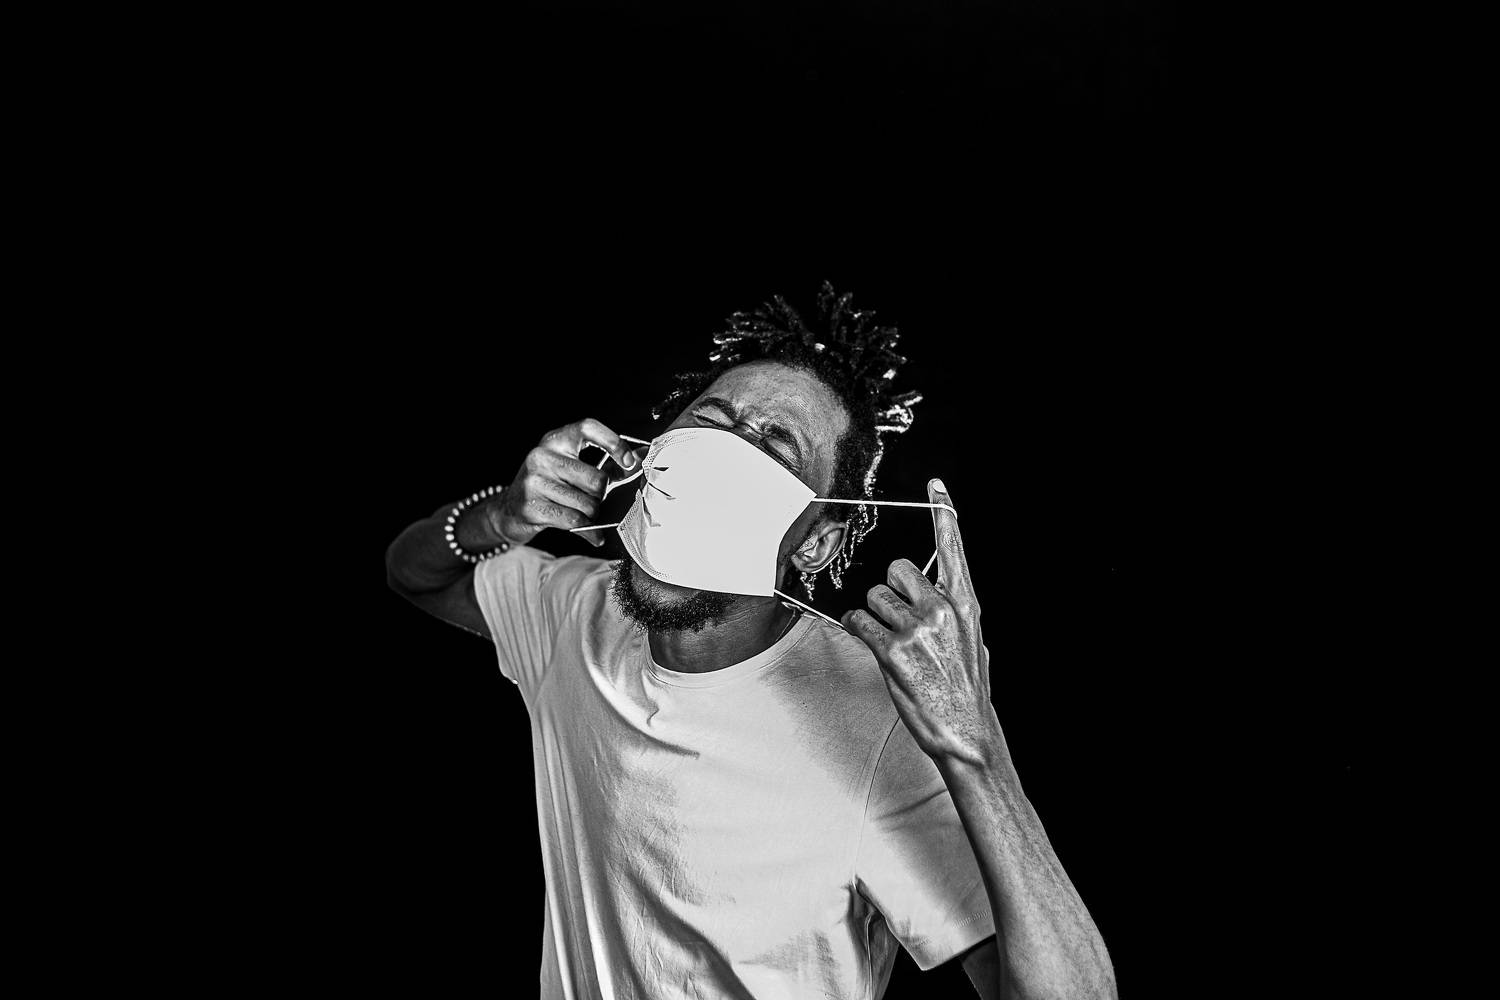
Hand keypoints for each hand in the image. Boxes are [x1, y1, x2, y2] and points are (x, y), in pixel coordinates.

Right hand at [494, 418, 644, 547]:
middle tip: (593, 500)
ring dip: (592, 515)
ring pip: (587, 503)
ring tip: (582, 514)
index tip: (629, 462)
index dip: (614, 442)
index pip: (588, 427)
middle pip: (596, 478)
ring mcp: (534, 480)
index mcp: (555, 440)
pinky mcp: (531, 506)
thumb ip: (602, 466)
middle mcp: (542, 455)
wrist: (508, 510)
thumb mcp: (569, 469)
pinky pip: (575, 521)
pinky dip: (587, 530)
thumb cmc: (549, 488)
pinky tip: (587, 530)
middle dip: (601, 496)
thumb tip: (638, 462)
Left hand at [841, 479, 998, 767]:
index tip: (935, 487)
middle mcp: (942, 609)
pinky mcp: (892, 650)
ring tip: (893, 643)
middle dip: (892, 590)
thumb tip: (936, 596)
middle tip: (899, 618)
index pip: (953, 548)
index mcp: (965, 604)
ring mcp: (917, 629)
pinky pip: (858, 622)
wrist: (967, 733)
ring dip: (875, 617)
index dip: (943, 514)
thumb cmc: (967, 690)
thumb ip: (954, 612)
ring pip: (874, 598)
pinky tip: (873, 645)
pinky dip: (858, 630)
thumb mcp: (974, 642)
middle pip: (898, 570)